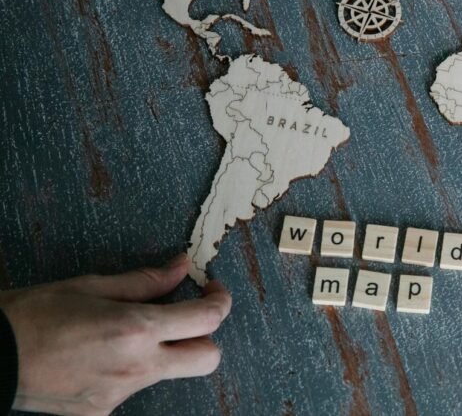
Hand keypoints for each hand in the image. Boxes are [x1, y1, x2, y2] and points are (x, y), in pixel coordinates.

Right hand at [0, 254, 230, 415]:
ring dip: (164, 352)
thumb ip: (145, 281)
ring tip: (128, 333)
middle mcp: (136, 366)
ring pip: (168, 372)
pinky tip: (102, 355)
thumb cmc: (34, 316)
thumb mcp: (92, 286)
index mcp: (136, 329)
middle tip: (189, 316)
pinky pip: (134, 386)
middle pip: (207, 359)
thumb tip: (181, 267)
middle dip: (208, 337)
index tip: (213, 290)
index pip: (207, 319)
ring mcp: (121, 394)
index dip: (220, 300)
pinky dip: (131, 369)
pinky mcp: (103, 411)